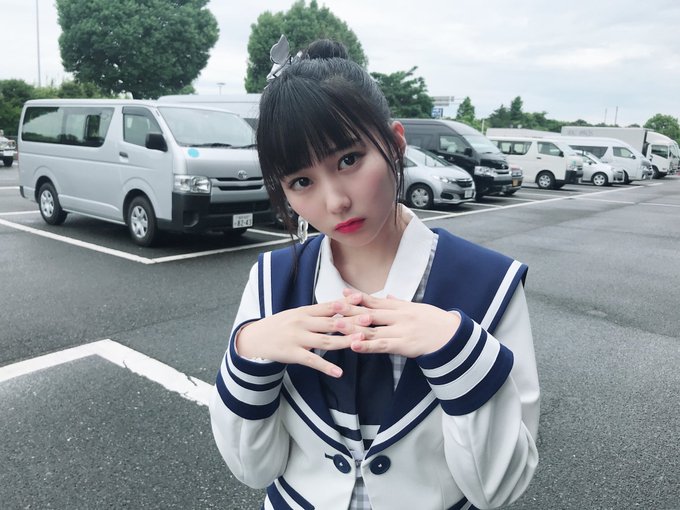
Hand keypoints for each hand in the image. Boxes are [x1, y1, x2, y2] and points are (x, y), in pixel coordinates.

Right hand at [235, 299, 366, 377]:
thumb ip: (317, 312)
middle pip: (331, 322)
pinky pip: (312, 361)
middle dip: (352, 321)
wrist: (253, 339)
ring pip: (325, 340)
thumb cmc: (279, 326)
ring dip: (344, 342)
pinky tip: (339, 372)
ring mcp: (297, 338)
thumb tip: (340, 306)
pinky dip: (326, 367)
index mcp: (305, 311)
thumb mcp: (297, 315)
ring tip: (361, 343)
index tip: (363, 300)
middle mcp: (302, 322)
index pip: (329, 306)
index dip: (347, 303)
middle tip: (370, 320)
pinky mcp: (292, 354)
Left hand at [334, 290, 460, 356]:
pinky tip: (354, 345)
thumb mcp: (418, 308)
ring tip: (337, 325)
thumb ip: (399, 303)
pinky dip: (368, 346)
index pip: (376, 301)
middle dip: (351, 310)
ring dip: (354, 328)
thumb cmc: (436, 322)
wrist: (454, 337)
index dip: (359, 298)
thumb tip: (387, 296)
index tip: (343, 294)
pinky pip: (383, 346)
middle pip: (371, 313)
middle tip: (333, 307)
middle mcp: (400, 316)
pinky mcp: (405, 345)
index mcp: (402, 307)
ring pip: (373, 329)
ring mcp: (402, 331)